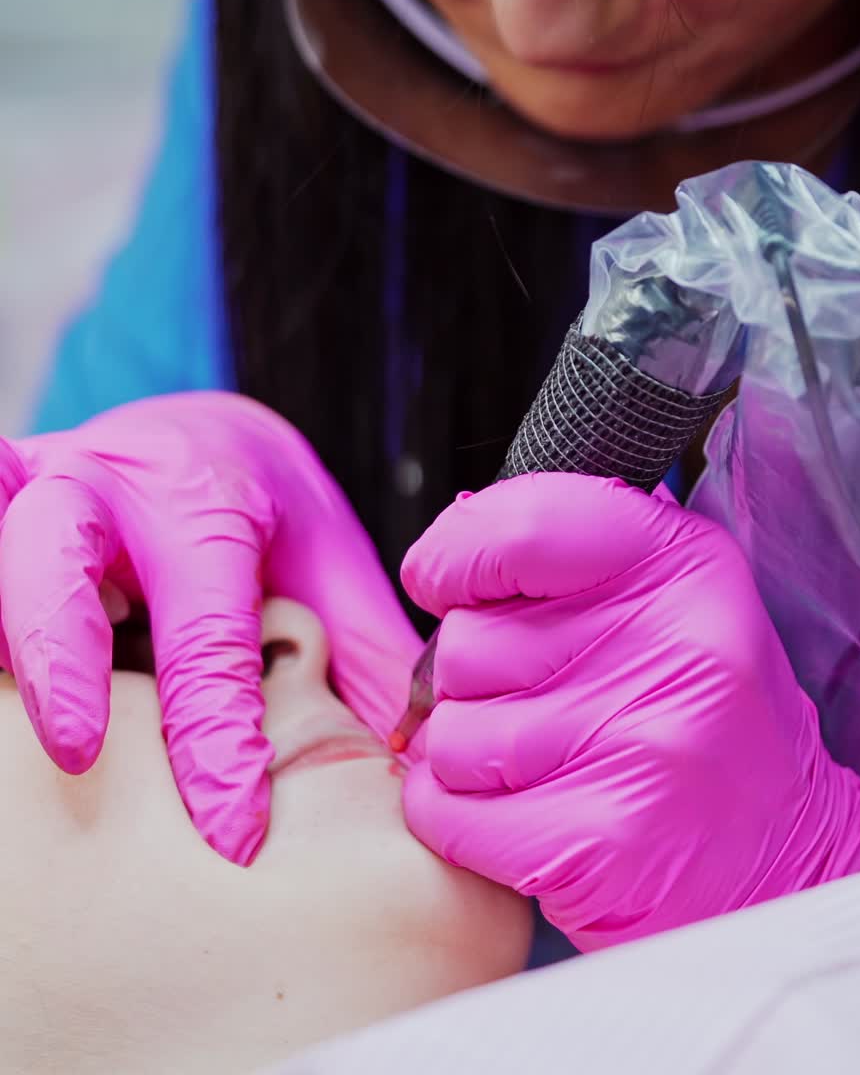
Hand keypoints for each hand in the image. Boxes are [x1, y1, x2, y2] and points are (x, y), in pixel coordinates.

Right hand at [0, 392, 423, 863]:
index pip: (208, 637)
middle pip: (58, 564)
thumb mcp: (331, 561)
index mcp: (205, 508)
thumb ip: (364, 650)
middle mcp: (105, 489)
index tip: (234, 834)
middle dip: (63, 659)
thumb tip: (411, 755)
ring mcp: (34, 489)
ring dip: (2, 626)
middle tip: (80, 755)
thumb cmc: (268, 516)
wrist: (201, 434)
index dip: (219, 742)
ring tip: (4, 727)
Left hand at [400, 474, 859, 950]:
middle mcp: (674, 644)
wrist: (781, 854)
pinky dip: (456, 819)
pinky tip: (520, 817)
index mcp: (685, 564)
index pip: (522, 527)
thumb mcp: (667, 599)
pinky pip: (444, 811)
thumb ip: (569, 557)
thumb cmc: (698, 718)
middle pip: (465, 640)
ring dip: (467, 758)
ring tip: (539, 767)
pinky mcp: (602, 840)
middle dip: (469, 681)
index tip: (447, 586)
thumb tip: (445, 550)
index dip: (455, 557)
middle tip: (536, 705)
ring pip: (448, 733)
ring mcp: (642, 745)